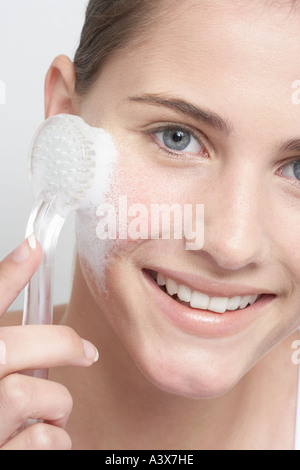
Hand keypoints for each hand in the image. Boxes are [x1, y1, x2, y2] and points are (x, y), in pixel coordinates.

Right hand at [0, 236, 97, 449]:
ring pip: (30, 395)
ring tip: (52, 411)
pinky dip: (55, 440)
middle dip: (62, 347)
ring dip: (56, 403)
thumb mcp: (0, 360)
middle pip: (14, 349)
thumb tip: (32, 254)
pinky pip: (42, 440)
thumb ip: (11, 327)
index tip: (33, 246)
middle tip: (88, 353)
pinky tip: (43, 440)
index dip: (7, 275)